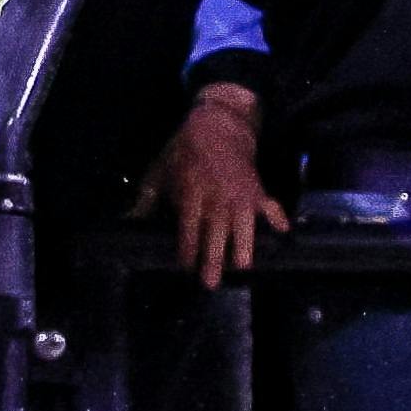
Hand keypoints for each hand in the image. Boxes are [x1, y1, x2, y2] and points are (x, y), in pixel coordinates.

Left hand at [136, 80, 283, 286]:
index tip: (184, 267)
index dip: (186, 250)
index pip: (188, 229)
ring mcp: (240, 196)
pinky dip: (277, 218)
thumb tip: (127, 220)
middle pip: (215, 234)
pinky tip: (283, 232)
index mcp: (190, 194)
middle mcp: (216, 198)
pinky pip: (270, 207)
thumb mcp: (159, 172)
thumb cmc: (183, 152)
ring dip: (243, 248)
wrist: (216, 127)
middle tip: (210, 283)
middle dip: (212, 260)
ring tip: (243, 268)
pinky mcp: (257, 192)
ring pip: (244, 226)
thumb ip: (146, 200)